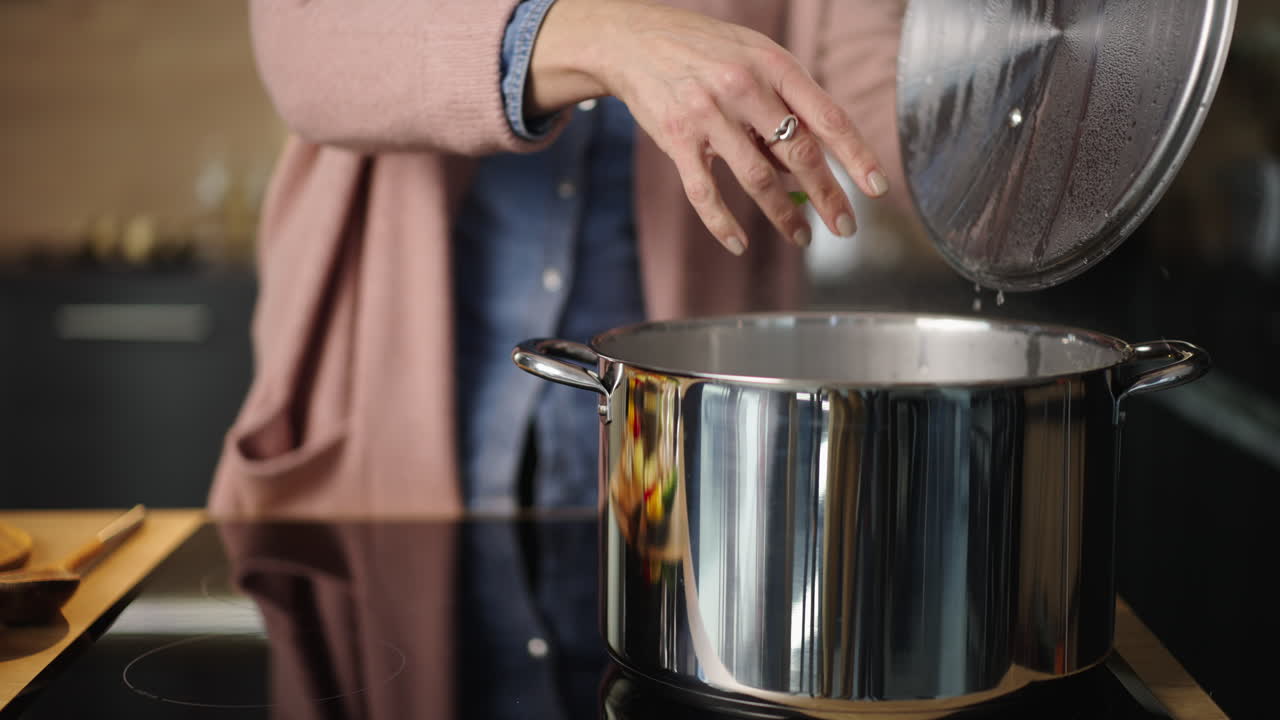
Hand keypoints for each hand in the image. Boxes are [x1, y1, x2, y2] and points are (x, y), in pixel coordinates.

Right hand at [529, 0, 890, 254]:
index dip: (856, 156)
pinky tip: (738, 243)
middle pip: (799, 153)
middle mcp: (745, 88)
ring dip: (783, 215)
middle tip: (846, 227)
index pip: (828, 117)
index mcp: (775, 66)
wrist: (637, 41)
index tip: (877, 188)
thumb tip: (807, 169)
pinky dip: (722, 223)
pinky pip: (705, 191)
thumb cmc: (707, 52)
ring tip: (801, 237)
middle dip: (828, 196)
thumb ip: (785, 106)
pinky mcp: (677, 139)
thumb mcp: (756, 59)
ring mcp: (710, 114)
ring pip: (758, 178)